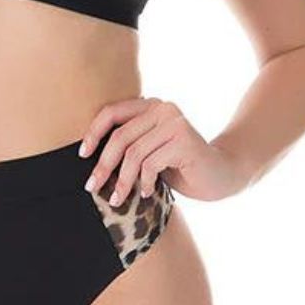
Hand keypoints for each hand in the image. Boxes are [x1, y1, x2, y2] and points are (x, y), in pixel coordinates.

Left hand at [79, 97, 249, 203]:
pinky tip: (147, 193)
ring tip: (119, 198)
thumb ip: (128, 146)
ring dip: (123, 181)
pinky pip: (151, 164)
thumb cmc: (180, 166)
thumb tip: (88, 158)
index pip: (112, 112)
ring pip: (133, 154)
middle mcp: (163, 108)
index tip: (82, 155)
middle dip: (103, 165)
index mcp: (151, 106)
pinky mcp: (184, 140)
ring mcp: (175, 122)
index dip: (93, 133)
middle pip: (120, 136)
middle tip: (92, 187)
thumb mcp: (149, 152)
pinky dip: (144, 183)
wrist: (222, 175)